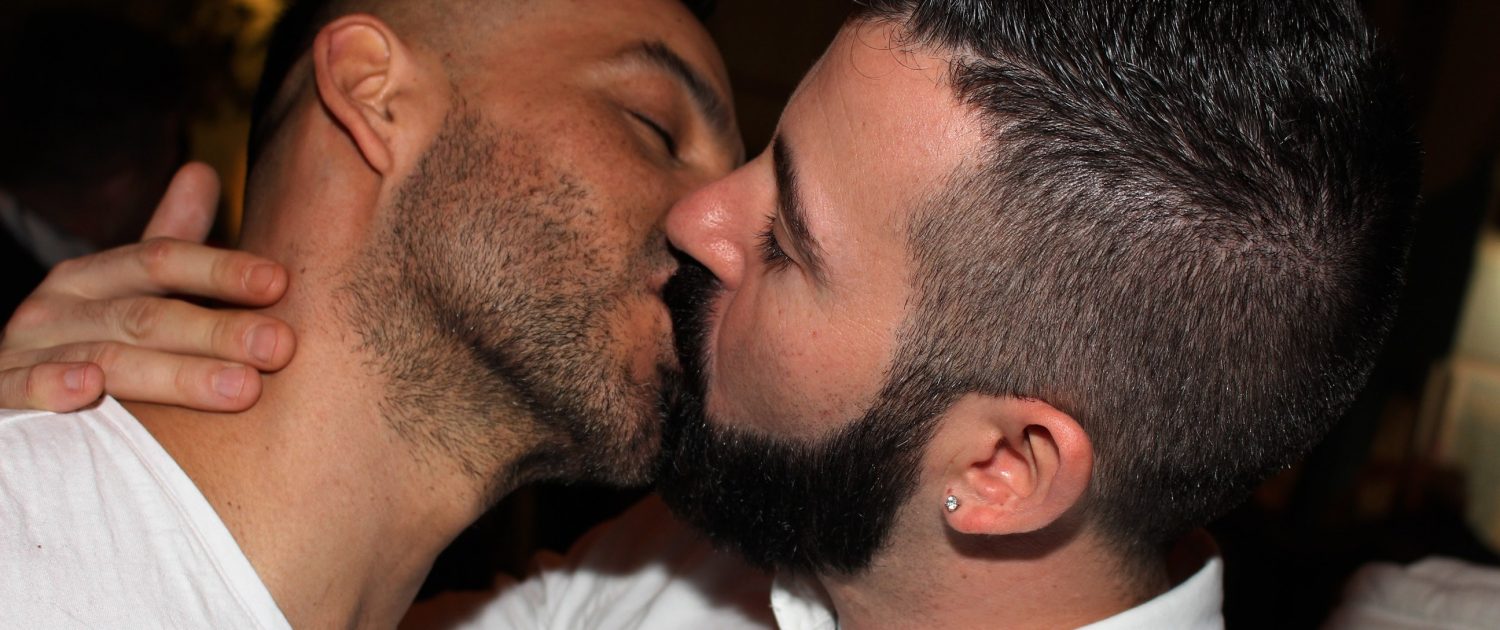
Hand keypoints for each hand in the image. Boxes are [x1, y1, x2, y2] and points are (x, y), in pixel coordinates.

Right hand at [0, 163, 296, 411]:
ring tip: (242, 388)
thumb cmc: (88, 340)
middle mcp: (58, 307)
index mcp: (95, 276)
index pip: (161, 259)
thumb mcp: (129, 289)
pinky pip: (21, 388)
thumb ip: (170, 240)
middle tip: (281, 346)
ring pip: (105, 358)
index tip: (280, 282)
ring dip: (176, 374)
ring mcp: (26, 350)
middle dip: (218, 330)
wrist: (10, 389)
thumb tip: (203, 169)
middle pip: (146, 315)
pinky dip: (52, 386)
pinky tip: (89, 390)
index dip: (220, 269)